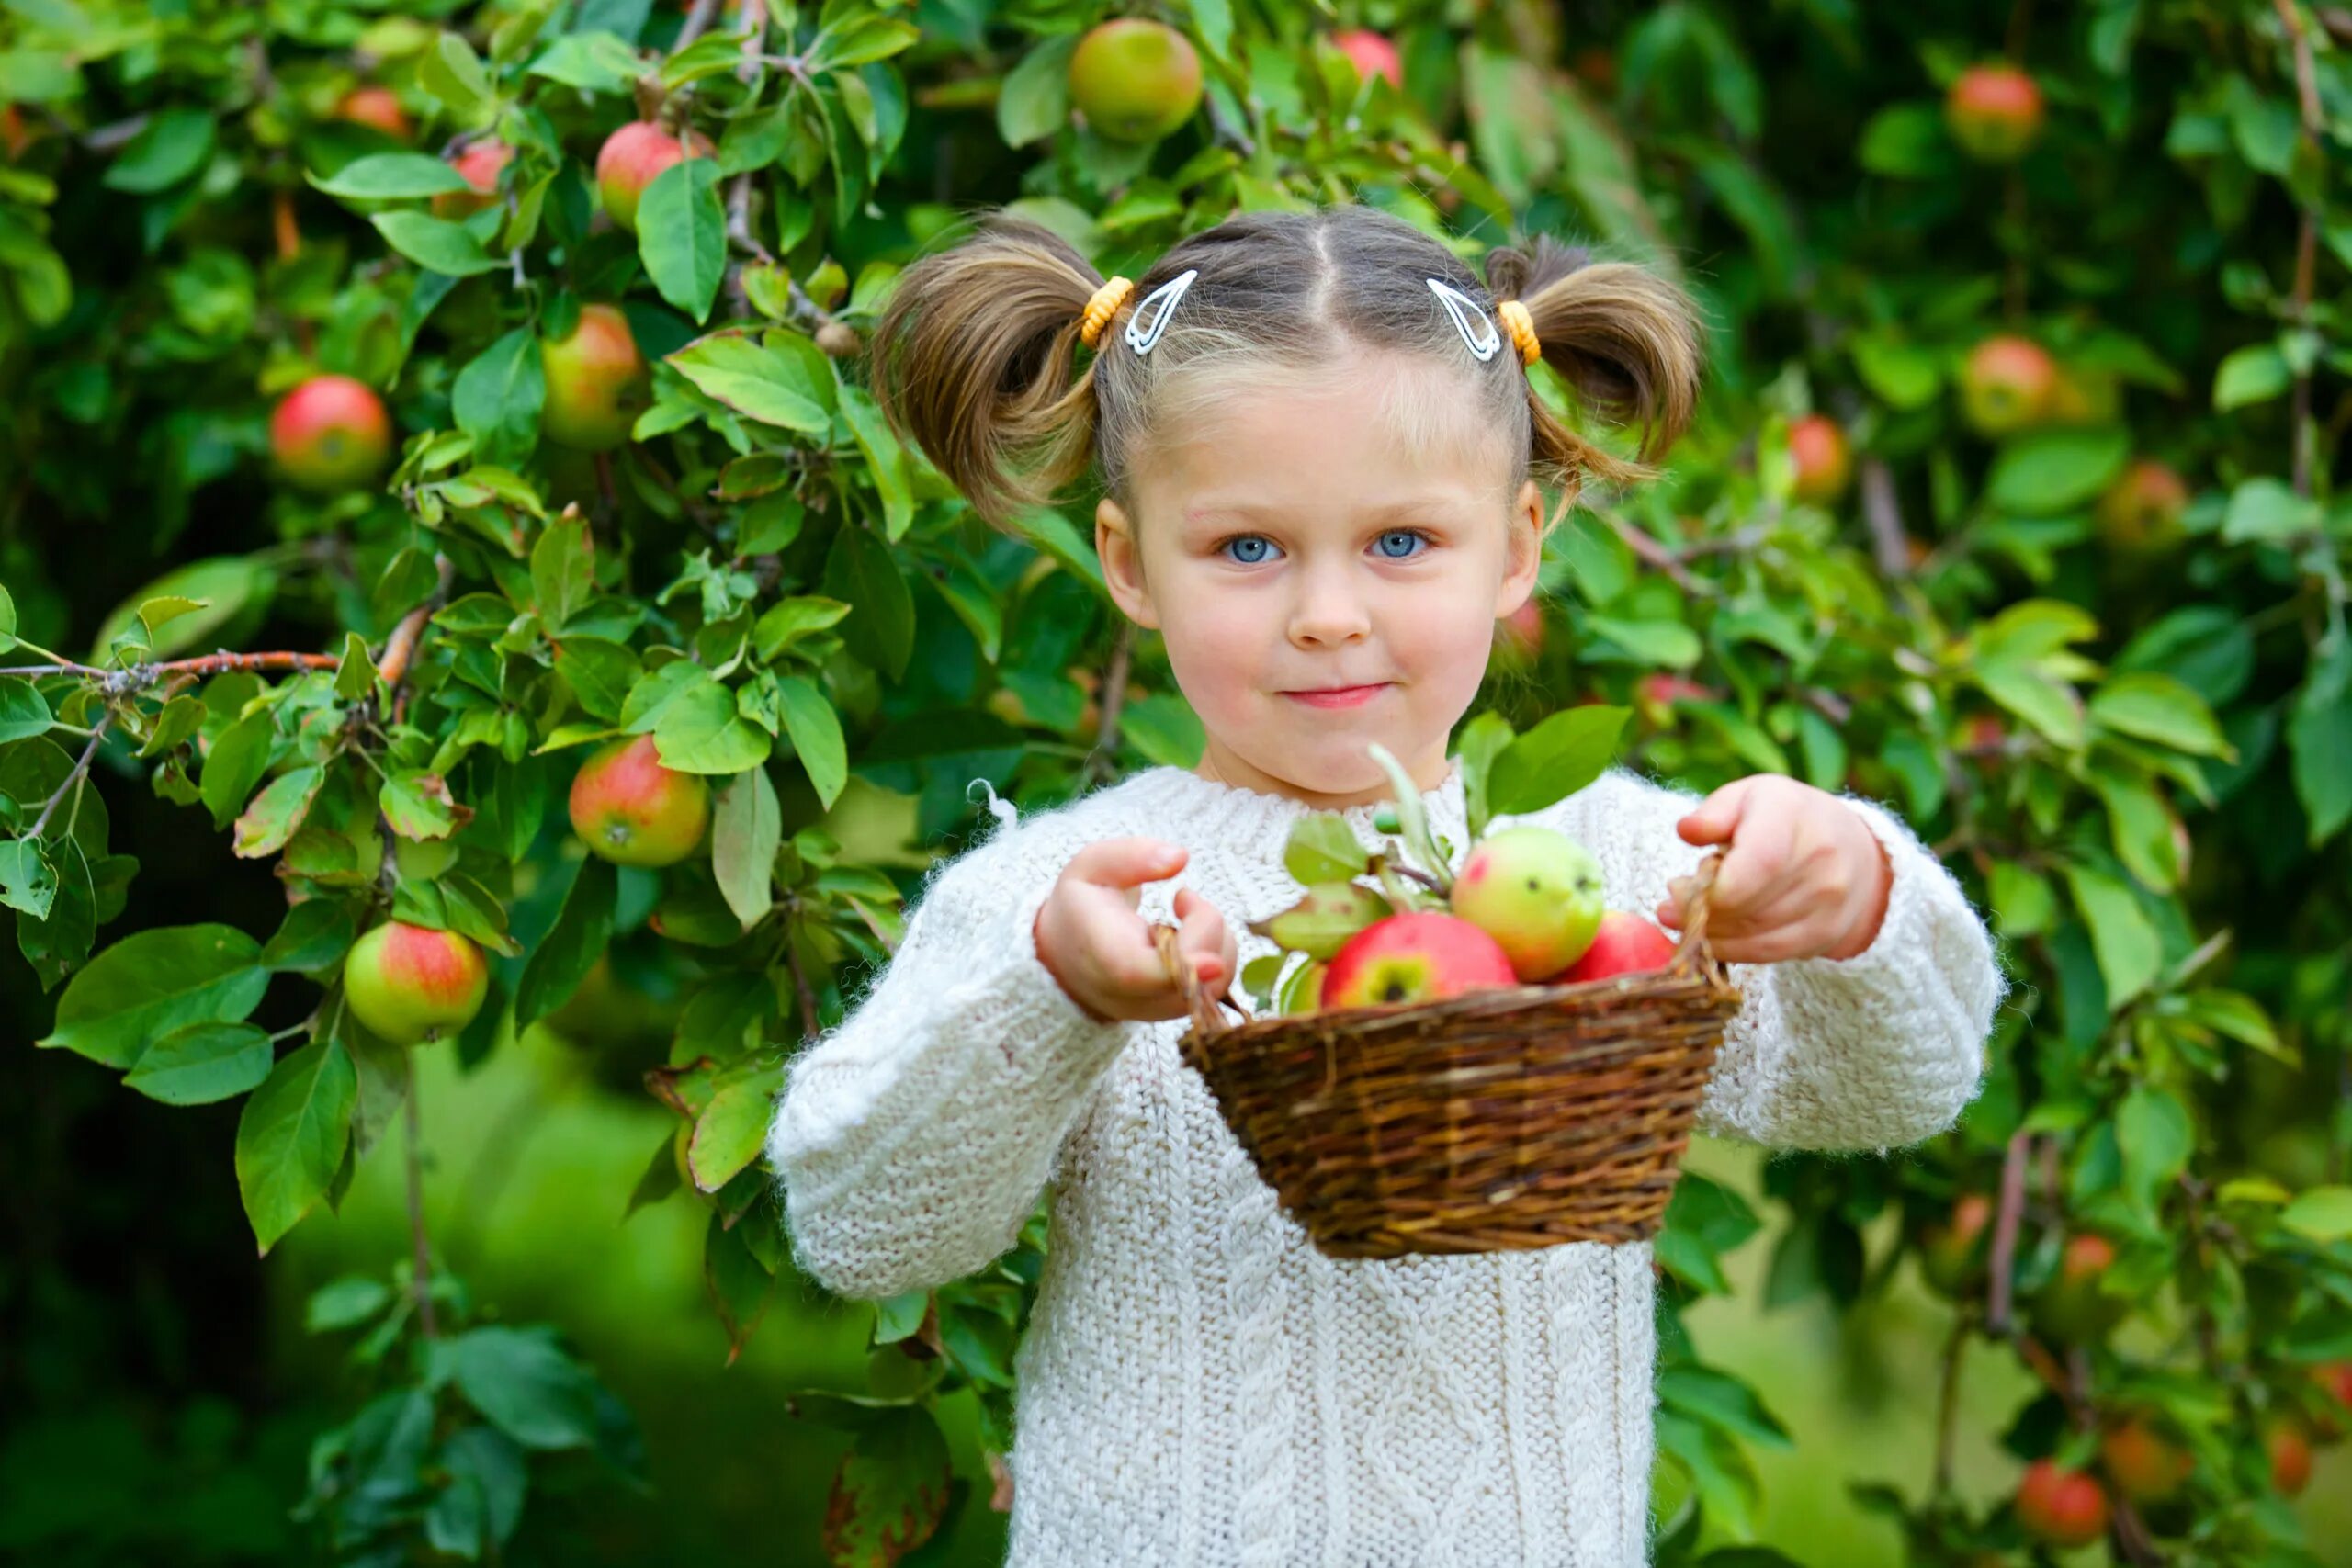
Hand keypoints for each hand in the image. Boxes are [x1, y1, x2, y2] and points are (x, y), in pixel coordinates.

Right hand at [1033, 838, 1237, 1024]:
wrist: (1065, 956)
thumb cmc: (1082, 906)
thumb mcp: (1092, 867)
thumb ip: (1132, 856)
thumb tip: (1180, 857)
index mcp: (1108, 957)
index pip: (1146, 974)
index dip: (1184, 969)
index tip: (1211, 960)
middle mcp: (1135, 994)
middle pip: (1197, 971)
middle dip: (1205, 923)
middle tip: (1182, 897)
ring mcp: (1159, 1009)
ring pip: (1217, 980)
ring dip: (1215, 937)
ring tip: (1181, 914)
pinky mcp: (1177, 1010)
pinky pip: (1219, 984)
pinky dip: (1216, 951)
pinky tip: (1188, 935)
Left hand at [1656, 776, 1892, 963]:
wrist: (1854, 849)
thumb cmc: (1787, 817)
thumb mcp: (1749, 797)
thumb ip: (1714, 813)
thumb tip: (1687, 831)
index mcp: (1793, 817)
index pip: (1758, 864)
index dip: (1714, 889)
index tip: (1678, 890)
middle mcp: (1820, 861)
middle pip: (1748, 906)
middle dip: (1700, 912)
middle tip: (1671, 906)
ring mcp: (1829, 902)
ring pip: (1755, 935)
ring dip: (1711, 935)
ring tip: (1685, 920)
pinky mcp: (1827, 934)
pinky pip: (1770, 954)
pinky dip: (1733, 950)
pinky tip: (1711, 939)